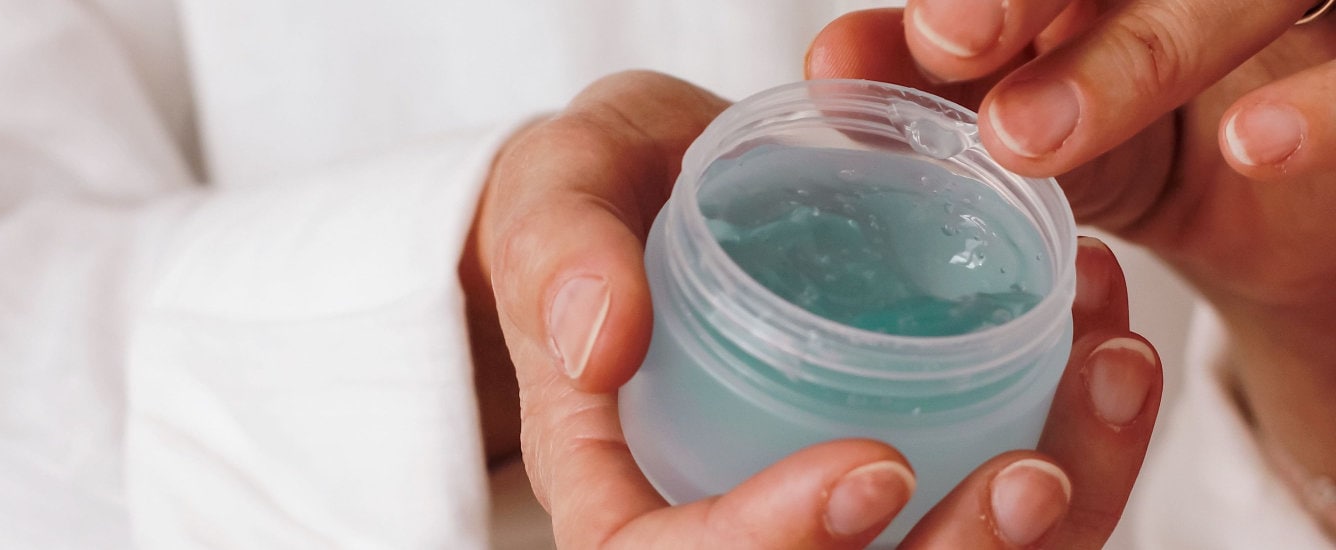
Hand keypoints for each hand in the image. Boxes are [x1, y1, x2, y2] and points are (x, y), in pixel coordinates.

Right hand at [464, 70, 1161, 547]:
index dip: (777, 546)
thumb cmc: (598, 196)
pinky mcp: (900, 465)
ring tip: (1108, 376)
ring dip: (1054, 511)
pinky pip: (996, 501)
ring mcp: (824, 503)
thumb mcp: (556, 192)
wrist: (661, 183)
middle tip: (1035, 472)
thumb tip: (598, 342)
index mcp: (620, 486)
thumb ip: (559, 254)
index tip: (876, 466)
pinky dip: (1077, 443)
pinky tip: (1105, 345)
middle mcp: (729, 521)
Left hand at [808, 5, 1335, 481]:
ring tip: (1032, 139)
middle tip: (948, 41)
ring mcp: (1284, 3)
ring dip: (1134, 55)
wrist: (1285, 207)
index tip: (902, 36)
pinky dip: (1320, 105)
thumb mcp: (1037, 121)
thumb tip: (827, 68)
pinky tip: (1253, 145)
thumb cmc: (1146, 135)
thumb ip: (947, 88)